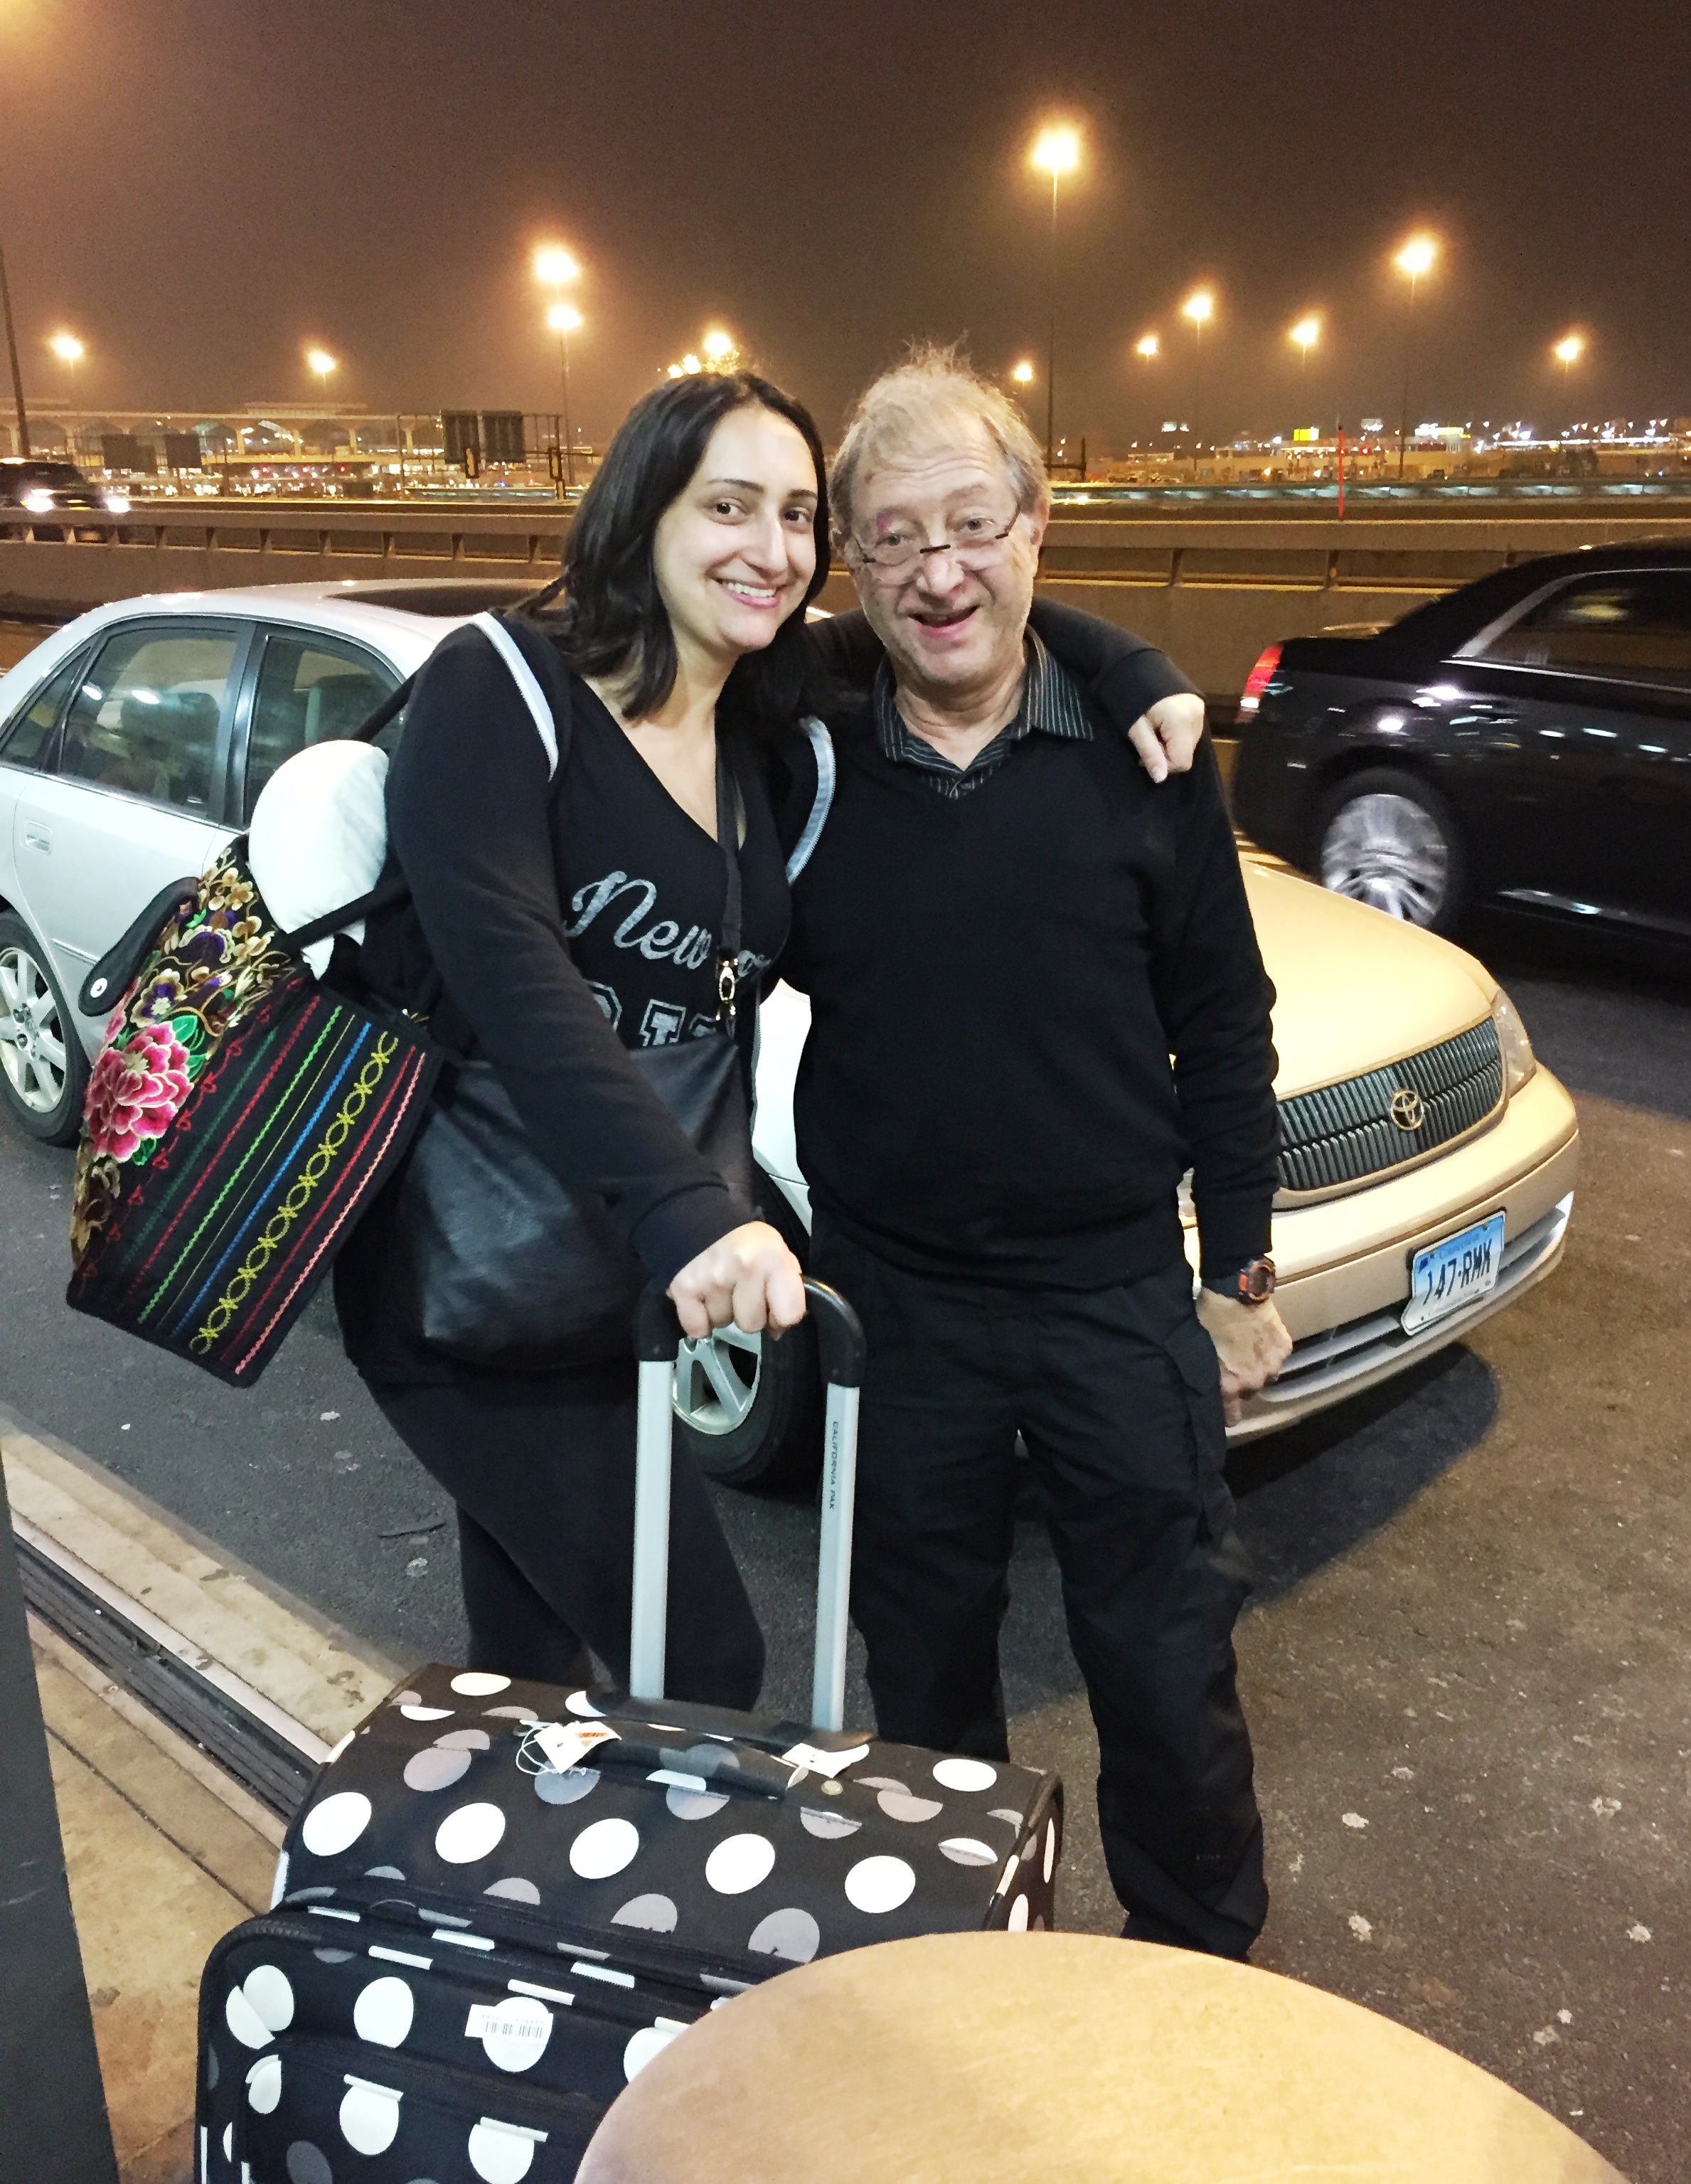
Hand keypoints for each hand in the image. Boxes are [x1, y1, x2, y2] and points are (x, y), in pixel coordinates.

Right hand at [667, 1221, 806, 1340]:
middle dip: (746, 1313)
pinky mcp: (684, 1288)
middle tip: (740, 1290)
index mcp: (772, 1258)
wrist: (700, 1217)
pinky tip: (701, 1298)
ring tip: (719, 1286)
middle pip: (751, 1325)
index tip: (773, 1309)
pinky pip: (697, 1328)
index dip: (781, 1318)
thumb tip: (779, 1326)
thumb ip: (786, 1287)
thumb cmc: (744, 1241)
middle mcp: (745, 1267)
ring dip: (721, 1311)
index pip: (789, 1314)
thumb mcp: (778, 1252)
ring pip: (722, 1324)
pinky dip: (697, 1320)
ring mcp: (713, 1279)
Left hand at [1127, 692, 1205, 782]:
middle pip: (1187, 754)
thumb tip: (1160, 779)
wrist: (1135, 664)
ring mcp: (1200, 710)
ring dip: (1171, 745)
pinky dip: (1177, 735)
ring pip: (1189, 744)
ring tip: (1154, 730)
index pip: (1182, 762)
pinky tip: (1163, 724)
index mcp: (1181, 721)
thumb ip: (1150, 753)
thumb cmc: (1130, 697)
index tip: (1145, 753)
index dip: (1163, 764)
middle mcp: (1197, 717)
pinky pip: (1191, 732)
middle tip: (1148, 739)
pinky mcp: (1199, 706)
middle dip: (1167, 753)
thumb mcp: (1135, 728)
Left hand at [1194, 1288, 1293, 1425]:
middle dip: (1242, 1381)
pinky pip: (1277, 1356)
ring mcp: (1272, 1365)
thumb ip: (1209, 1373)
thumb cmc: (1209, 1319)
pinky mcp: (1284, 1348)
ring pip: (1266, 1374)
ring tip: (1248, 1347)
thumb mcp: (1201, 1351)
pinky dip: (1270, 1349)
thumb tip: (1209, 1384)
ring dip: (1258, 1365)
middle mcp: (1254, 1381)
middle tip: (1233, 1362)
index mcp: (1230, 1385)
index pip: (1232, 1417)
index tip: (1223, 1405)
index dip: (1226, 1412)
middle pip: (1249, 1391)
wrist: (1235, 1292)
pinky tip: (1260, 1335)